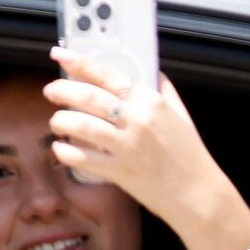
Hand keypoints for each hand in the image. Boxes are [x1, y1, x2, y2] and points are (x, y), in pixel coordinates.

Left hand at [41, 50, 234, 236]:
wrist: (199, 194)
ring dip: (61, 121)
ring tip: (56, 121)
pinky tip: (61, 149)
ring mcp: (128, 146)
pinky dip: (65, 152)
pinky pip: (82, 158)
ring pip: (81, 126)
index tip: (59, 55)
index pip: (108, 75)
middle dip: (62, 90)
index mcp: (151, 101)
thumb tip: (150, 69)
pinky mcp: (120, 171)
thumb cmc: (189, 155)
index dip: (80, 62)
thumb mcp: (181, 114)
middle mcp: (138, 120)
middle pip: (89, 97)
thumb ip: (164, 89)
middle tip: (50, 90)